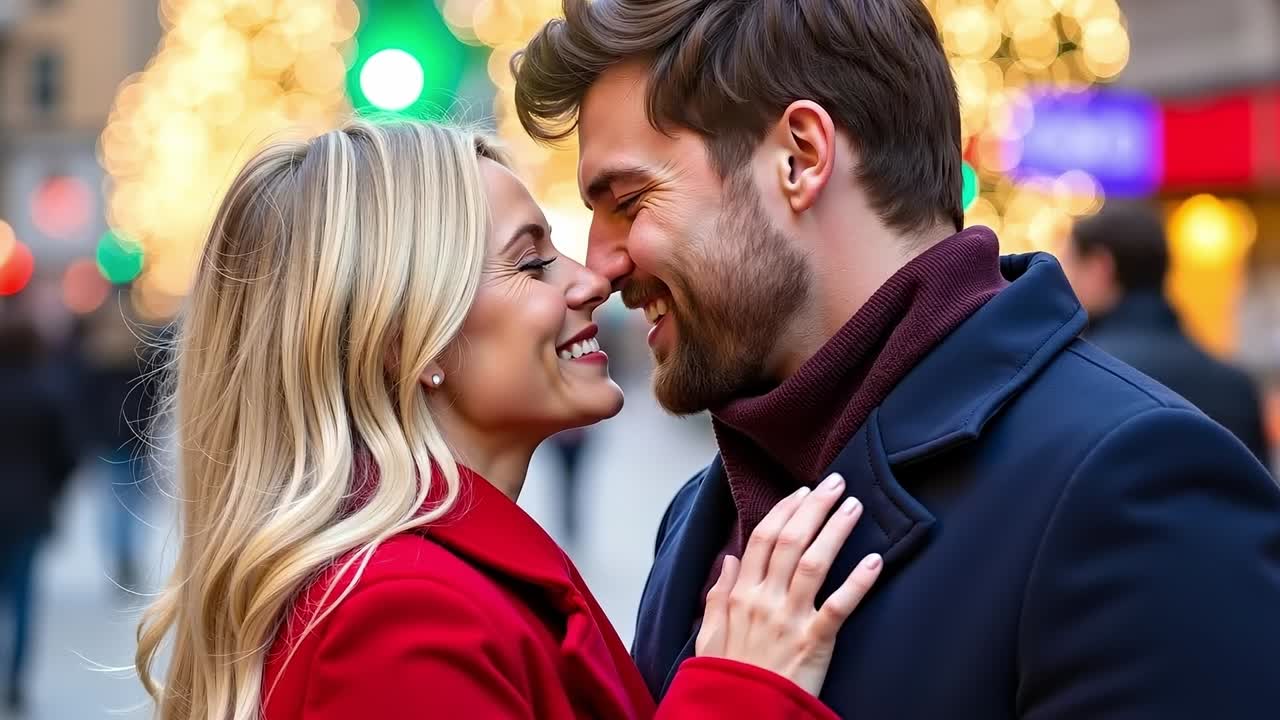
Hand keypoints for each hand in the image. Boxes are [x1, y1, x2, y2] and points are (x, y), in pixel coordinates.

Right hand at [695, 473, 882, 695]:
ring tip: (854, 507)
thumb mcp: (710, 635)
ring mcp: (789, 620)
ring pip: (814, 563)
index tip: (801, 493)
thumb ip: (718, 594)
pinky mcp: (814, 642)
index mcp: (739, 595)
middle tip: (835, 483)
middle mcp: (764, 600)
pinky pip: (839, 606)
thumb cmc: (727, 678)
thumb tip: (729, 558)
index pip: (761, 539)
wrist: (739, 716)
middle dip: (814, 507)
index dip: (783, 511)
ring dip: (836, 530)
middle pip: (789, 541)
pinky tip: (875, 561)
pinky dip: (858, 582)